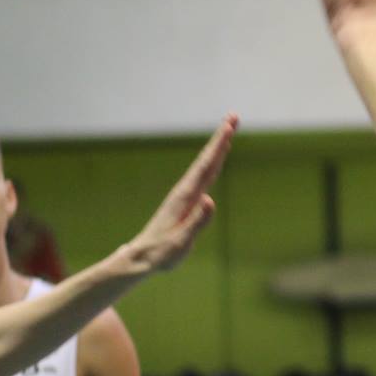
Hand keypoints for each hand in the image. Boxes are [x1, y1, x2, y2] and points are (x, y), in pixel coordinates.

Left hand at [126, 116, 237, 273]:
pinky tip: (216, 160)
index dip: (218, 146)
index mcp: (185, 197)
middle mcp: (185, 191)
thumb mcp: (181, 242)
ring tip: (228, 131)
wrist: (141, 258)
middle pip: (206, 160)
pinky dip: (212, 162)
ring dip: (217, 148)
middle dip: (220, 138)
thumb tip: (210, 199)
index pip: (206, 166)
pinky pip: (203, 176)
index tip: (229, 126)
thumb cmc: (161, 253)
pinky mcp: (185, 201)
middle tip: (234, 117)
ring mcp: (184, 195)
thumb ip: (197, 222)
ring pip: (204, 166)